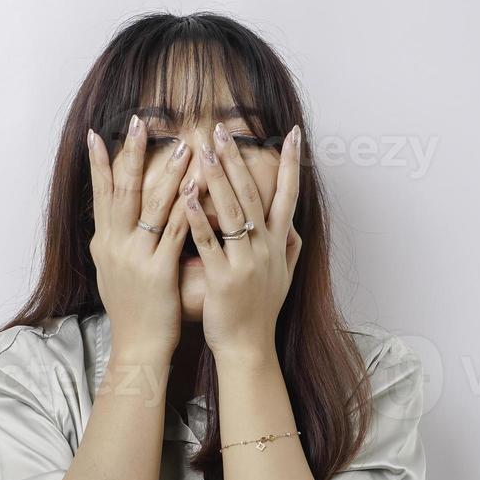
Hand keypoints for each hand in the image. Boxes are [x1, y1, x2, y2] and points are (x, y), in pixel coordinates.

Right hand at [86, 114, 193, 358]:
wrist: (137, 347)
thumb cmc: (132, 310)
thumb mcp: (111, 272)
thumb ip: (113, 242)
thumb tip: (108, 217)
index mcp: (104, 243)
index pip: (100, 194)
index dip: (97, 163)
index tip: (96, 134)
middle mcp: (115, 246)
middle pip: (122, 191)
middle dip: (130, 154)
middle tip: (138, 123)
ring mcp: (135, 258)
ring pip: (153, 206)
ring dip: (168, 173)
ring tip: (183, 145)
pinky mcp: (158, 272)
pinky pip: (175, 232)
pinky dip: (186, 208)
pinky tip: (196, 188)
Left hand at [181, 122, 302, 363]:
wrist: (249, 349)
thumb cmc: (261, 311)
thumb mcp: (284, 276)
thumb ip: (289, 246)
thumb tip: (292, 222)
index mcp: (279, 244)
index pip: (289, 195)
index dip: (291, 163)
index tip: (292, 133)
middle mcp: (266, 248)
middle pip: (254, 194)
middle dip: (238, 160)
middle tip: (222, 130)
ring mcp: (246, 263)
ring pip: (233, 212)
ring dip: (219, 179)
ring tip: (203, 150)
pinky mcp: (223, 279)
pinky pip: (209, 243)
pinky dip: (199, 218)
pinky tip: (187, 196)